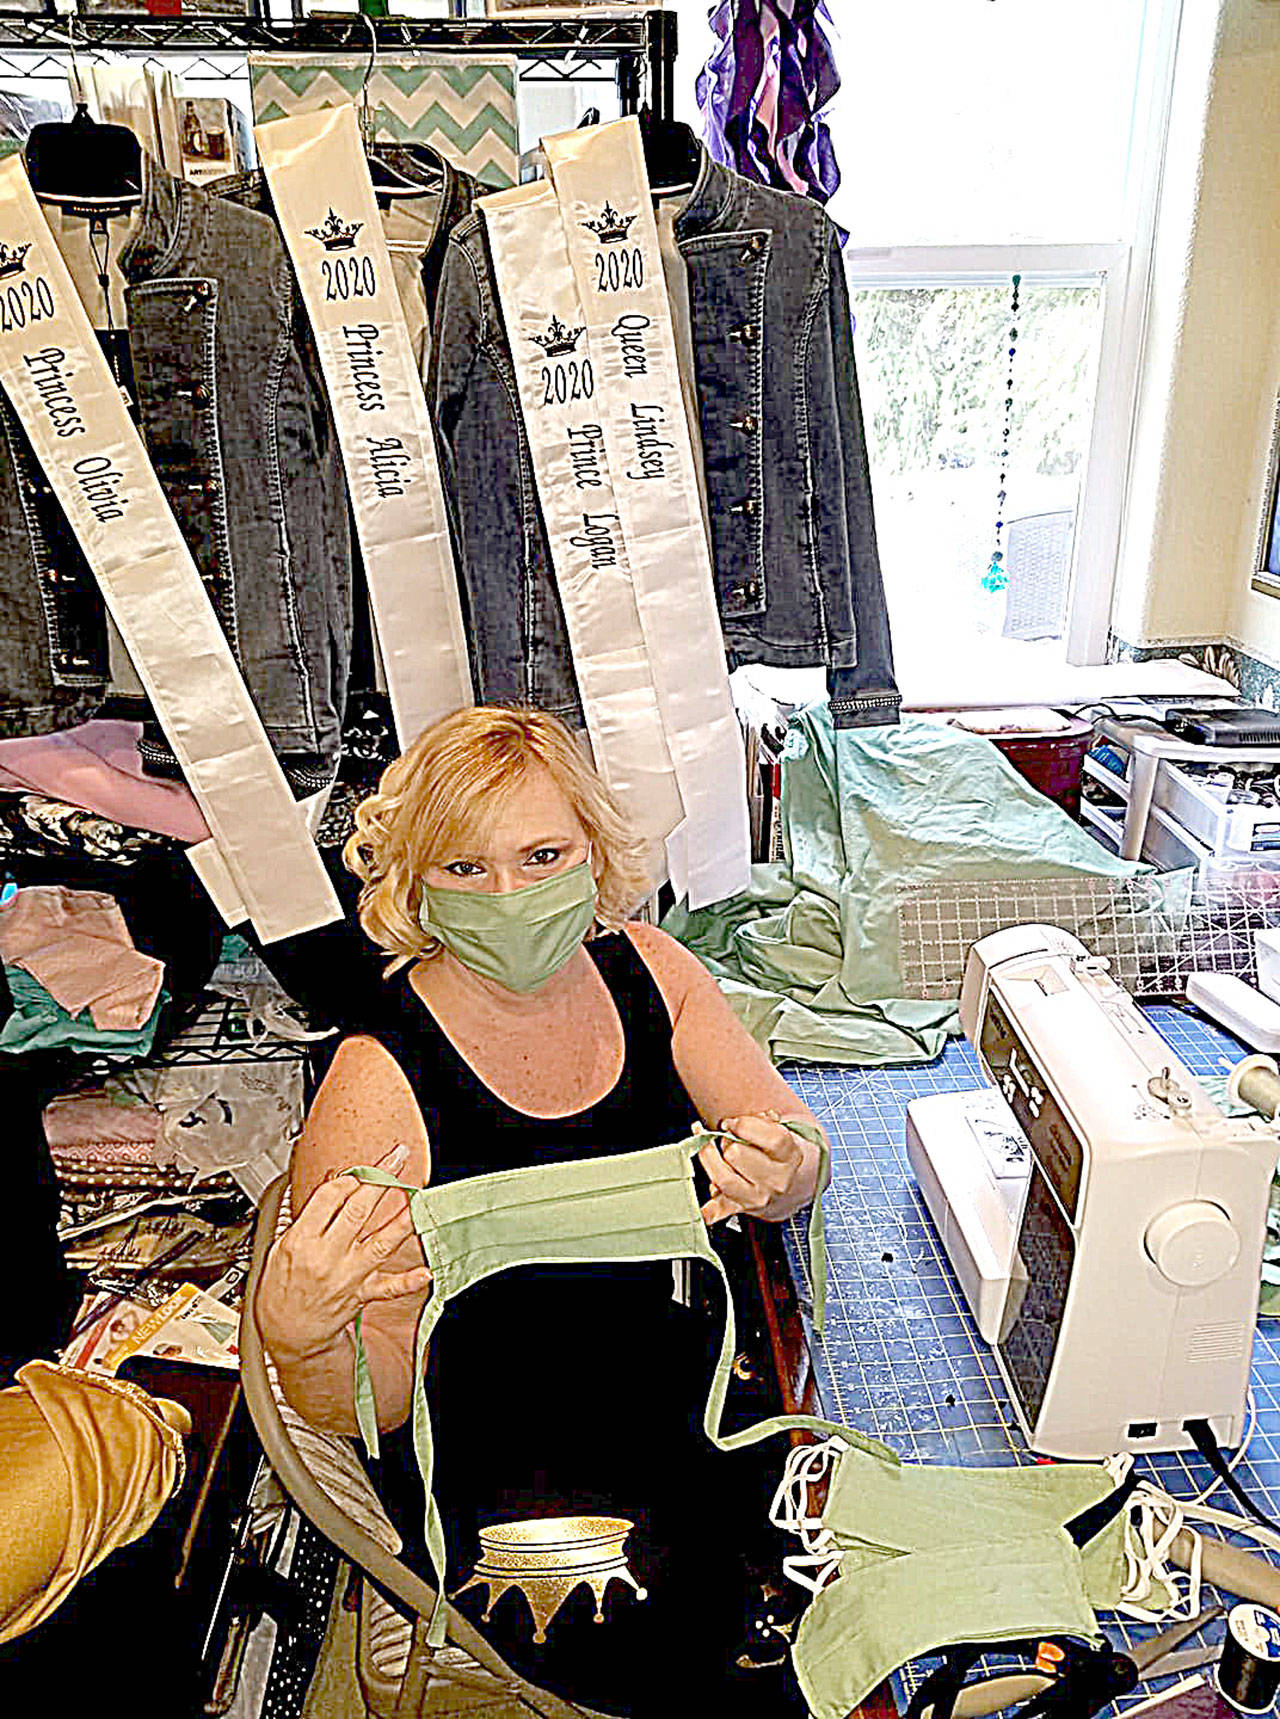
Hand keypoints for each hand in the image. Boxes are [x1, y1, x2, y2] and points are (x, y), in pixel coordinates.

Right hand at [256, 1143, 431, 1366]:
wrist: (287, 1333)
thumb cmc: (281, 1289)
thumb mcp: (280, 1246)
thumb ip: (308, 1216)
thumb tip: (333, 1184)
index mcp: (302, 1241)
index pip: (330, 1198)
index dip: (348, 1178)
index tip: (360, 1170)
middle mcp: (328, 1257)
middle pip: (358, 1211)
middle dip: (379, 1179)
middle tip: (396, 1158)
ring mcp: (347, 1276)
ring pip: (380, 1243)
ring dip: (400, 1221)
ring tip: (416, 1199)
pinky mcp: (361, 1293)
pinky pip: (388, 1288)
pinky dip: (407, 1281)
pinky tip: (425, 1272)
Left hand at [698, 1110, 817, 1225]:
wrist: (782, 1185)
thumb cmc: (774, 1152)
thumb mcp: (778, 1132)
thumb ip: (761, 1121)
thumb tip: (734, 1123)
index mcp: (789, 1157)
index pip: (772, 1139)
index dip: (745, 1125)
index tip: (731, 1123)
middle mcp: (776, 1181)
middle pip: (736, 1155)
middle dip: (727, 1142)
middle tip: (728, 1140)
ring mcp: (757, 1198)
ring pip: (722, 1177)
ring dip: (712, 1160)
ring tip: (713, 1152)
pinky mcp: (738, 1208)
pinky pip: (718, 1211)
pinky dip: (707, 1211)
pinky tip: (699, 1209)